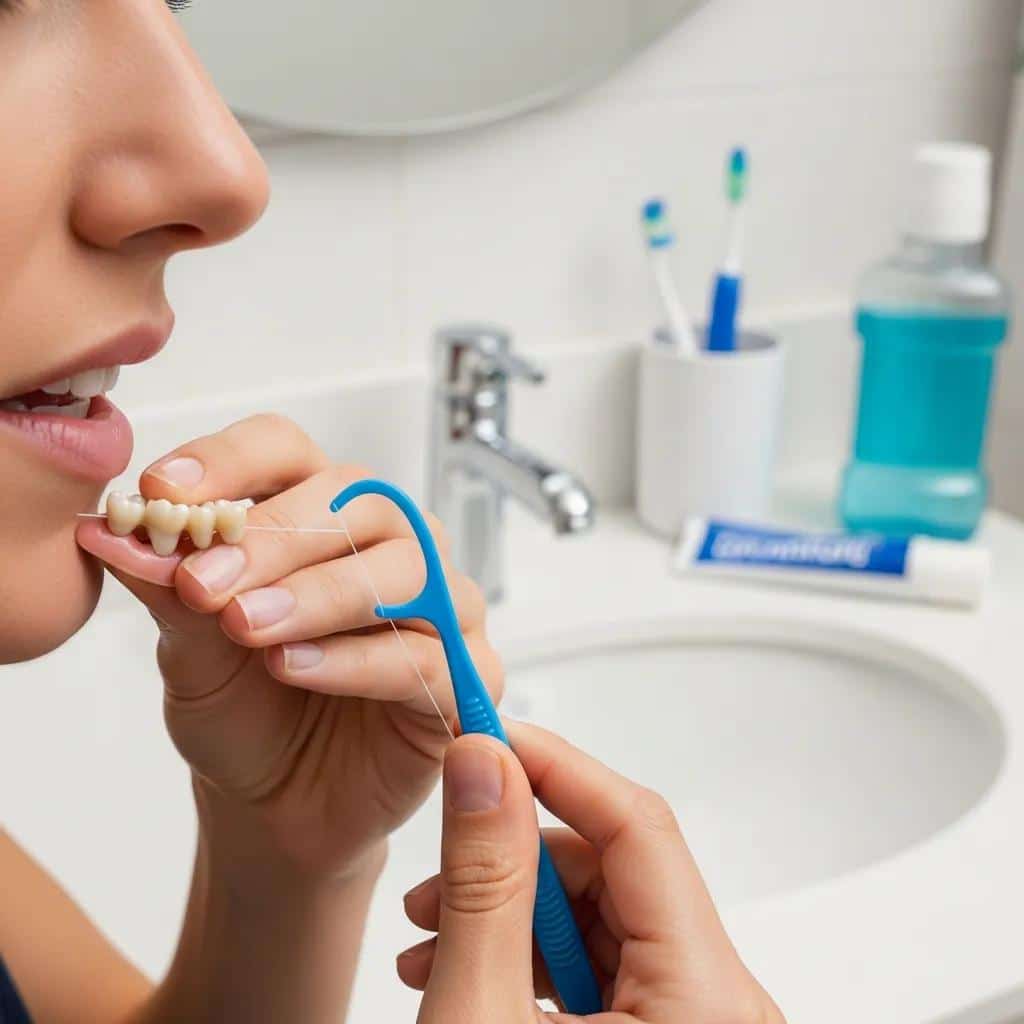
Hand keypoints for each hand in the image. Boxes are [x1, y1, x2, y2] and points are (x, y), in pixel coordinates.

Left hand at [76, 414, 501, 880]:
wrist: (273, 807)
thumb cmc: (243, 712)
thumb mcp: (190, 647)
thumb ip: (168, 587)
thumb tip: (109, 530)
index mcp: (321, 514)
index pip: (286, 451)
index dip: (228, 460)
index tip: (158, 492)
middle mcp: (391, 545)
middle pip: (357, 499)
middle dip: (276, 536)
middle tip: (204, 582)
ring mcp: (439, 606)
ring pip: (404, 569)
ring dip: (317, 594)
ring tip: (246, 627)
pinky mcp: (466, 676)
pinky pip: (427, 653)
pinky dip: (355, 659)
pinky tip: (294, 669)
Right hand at [398, 722, 784, 1023]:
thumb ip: (484, 884)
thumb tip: (483, 766)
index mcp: (708, 1004)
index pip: (638, 825)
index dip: (556, 765)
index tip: (486, 734)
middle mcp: (722, 1014)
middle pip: (617, 872)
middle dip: (515, 857)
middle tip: (437, 866)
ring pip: (603, 921)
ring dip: (511, 913)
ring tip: (429, 938)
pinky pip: (603, 971)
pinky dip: (531, 962)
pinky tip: (466, 975)